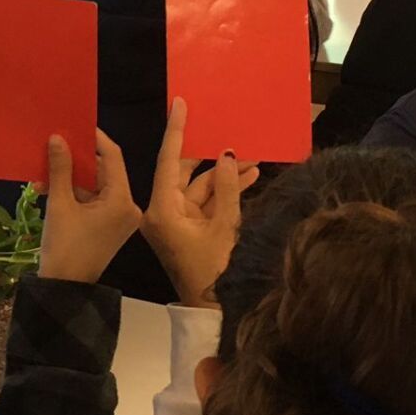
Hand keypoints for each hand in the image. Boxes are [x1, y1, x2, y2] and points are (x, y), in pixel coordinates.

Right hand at [37, 131, 141, 283]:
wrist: (64, 289)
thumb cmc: (64, 247)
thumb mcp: (60, 204)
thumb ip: (60, 168)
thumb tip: (58, 137)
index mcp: (123, 201)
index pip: (113, 157)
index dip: (94, 139)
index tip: (76, 125)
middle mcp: (129, 208)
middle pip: (105, 170)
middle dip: (79, 158)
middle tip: (56, 144)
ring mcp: (120, 219)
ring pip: (97, 185)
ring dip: (73, 176)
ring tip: (47, 166)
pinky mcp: (110, 227)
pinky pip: (94, 200)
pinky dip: (75, 192)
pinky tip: (51, 185)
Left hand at [141, 99, 260, 308]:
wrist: (210, 310)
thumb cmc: (213, 272)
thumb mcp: (224, 227)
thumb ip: (228, 189)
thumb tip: (229, 156)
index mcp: (161, 210)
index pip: (168, 161)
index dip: (176, 131)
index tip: (180, 104)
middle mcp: (162, 212)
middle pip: (184, 171)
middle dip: (211, 154)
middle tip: (228, 128)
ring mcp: (175, 220)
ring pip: (199, 186)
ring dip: (225, 173)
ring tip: (254, 156)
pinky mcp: (187, 228)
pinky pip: (204, 201)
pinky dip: (224, 190)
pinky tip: (249, 175)